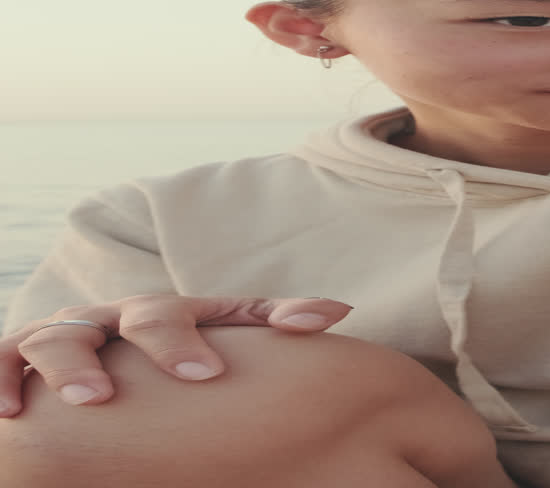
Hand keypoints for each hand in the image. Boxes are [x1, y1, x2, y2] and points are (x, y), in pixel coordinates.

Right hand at [0, 295, 352, 416]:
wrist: (107, 351)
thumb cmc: (178, 348)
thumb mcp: (221, 332)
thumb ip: (273, 320)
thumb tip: (340, 313)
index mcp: (164, 311)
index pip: (179, 314)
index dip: (189, 342)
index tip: (209, 376)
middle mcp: (112, 318)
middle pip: (120, 322)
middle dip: (137, 350)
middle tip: (140, 389)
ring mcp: (64, 334)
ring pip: (54, 338)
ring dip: (66, 367)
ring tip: (86, 400)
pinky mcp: (17, 359)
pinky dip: (0, 380)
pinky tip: (10, 413)